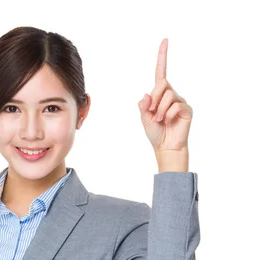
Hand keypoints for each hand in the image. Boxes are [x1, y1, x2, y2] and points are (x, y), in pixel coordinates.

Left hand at [138, 38, 192, 169]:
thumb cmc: (155, 133)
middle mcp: (171, 94)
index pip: (161, 72)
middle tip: (152, 113)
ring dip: (160, 109)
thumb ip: (144, 106)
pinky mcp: (187, 109)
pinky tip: (168, 122)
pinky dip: (167, 114)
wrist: (166, 147)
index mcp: (160, 95)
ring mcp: (180, 101)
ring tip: (160, 120)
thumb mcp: (144, 118)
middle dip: (154, 98)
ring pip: (168, 95)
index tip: (165, 40)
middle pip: (161, 84)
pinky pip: (175, 105)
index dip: (162, 56)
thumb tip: (146, 94)